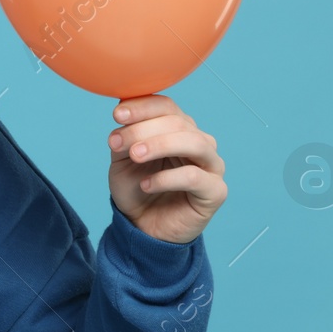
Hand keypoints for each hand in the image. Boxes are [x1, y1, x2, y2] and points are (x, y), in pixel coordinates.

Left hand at [106, 94, 225, 244]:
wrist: (144, 225)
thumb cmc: (138, 186)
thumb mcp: (123, 158)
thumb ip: (125, 135)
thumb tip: (122, 114)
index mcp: (178, 128)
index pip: (166, 105)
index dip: (141, 106)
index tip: (117, 114)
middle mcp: (199, 141)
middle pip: (178, 122)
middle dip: (143, 129)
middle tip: (117, 143)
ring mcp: (211, 165)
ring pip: (193, 142)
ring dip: (159, 145)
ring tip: (135, 155)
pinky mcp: (215, 191)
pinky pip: (194, 176)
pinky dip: (166, 178)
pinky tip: (146, 185)